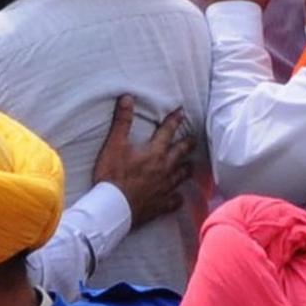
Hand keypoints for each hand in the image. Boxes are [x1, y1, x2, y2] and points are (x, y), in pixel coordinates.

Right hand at [88, 95, 199, 229]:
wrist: (112, 207)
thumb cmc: (112, 176)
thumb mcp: (114, 145)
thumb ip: (122, 121)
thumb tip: (127, 98)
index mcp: (154, 152)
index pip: (168, 131)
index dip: (175, 120)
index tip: (182, 112)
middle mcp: (164, 168)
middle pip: (181, 153)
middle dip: (188, 144)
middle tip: (193, 139)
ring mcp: (165, 188)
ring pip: (181, 176)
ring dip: (186, 169)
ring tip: (190, 165)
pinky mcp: (161, 205)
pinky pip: (174, 201)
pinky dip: (177, 197)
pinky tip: (179, 197)